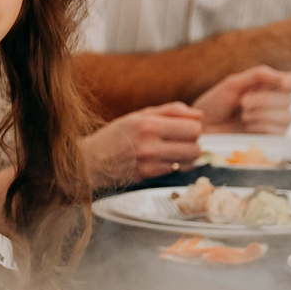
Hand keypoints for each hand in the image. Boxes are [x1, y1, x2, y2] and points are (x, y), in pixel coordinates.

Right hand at [81, 105, 203, 189]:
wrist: (90, 162)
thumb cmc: (116, 135)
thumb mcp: (140, 115)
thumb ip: (172, 112)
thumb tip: (199, 116)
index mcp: (149, 125)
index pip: (193, 129)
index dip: (193, 128)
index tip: (185, 128)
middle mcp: (150, 146)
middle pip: (195, 148)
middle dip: (192, 144)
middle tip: (180, 141)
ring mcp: (150, 164)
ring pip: (189, 162)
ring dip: (186, 157)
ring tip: (172, 150)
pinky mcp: (148, 178)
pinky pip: (175, 171)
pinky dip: (173, 165)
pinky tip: (160, 160)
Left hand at [193, 65, 290, 133]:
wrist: (204, 128)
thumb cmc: (216, 104)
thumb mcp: (234, 83)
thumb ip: (259, 76)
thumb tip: (282, 77)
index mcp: (269, 86)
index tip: (282, 83)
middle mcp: (276, 104)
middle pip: (289, 100)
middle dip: (265, 100)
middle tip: (243, 102)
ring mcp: (275, 123)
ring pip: (286, 117)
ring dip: (263, 114)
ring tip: (243, 115)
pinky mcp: (271, 140)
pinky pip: (279, 132)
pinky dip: (262, 127)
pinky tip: (248, 126)